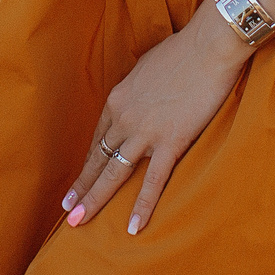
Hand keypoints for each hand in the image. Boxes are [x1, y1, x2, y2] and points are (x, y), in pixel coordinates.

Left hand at [60, 9, 251, 236]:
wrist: (207, 47)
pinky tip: (133, 227)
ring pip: (114, 173)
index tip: (80, 180)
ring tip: (79, 222)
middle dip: (81, 187)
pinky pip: (153, 181)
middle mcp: (124, 118)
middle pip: (97, 158)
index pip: (98, 138)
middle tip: (67, 210)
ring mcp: (145, 132)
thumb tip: (141, 97)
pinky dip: (142, 206)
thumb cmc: (182, 52)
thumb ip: (139, 90)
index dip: (88, 162)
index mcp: (118, 99)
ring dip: (95, 199)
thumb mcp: (147, 68)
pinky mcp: (170, 142)